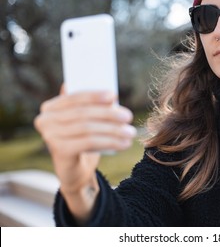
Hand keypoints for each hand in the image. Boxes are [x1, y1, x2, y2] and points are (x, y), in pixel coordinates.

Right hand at [34, 87, 136, 222]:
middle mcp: (44, 121)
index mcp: (50, 107)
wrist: (76, 169)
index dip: (94, 95)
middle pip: (82, 113)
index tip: (114, 95)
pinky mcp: (60, 152)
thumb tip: (111, 94)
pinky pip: (88, 143)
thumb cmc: (83, 139)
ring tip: (130, 132)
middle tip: (128, 116)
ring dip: (112, 130)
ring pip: (87, 128)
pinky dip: (109, 142)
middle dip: (108, 114)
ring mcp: (50, 137)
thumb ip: (91, 105)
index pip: (74, 97)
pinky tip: (124, 144)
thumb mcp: (86, 120)